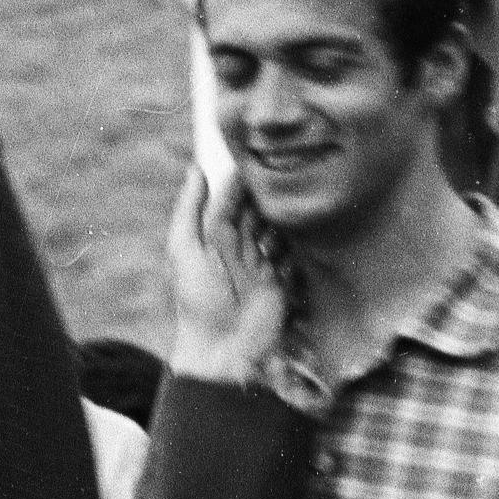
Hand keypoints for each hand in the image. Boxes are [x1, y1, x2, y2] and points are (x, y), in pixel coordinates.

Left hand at [158, 163, 291, 389]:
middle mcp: (239, 246)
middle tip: (289, 160)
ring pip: (278, 225)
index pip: (231, 197)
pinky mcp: (284, 278)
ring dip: (287, 210)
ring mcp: (264, 262)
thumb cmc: (199, 302)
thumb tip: (196, 168)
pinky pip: (295, 250)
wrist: (225, 351)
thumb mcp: (186, 252)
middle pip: (259, 208)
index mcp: (213, 237)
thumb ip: (189, 211)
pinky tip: (312, 217)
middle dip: (270, 189)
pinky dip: (301, 238)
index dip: (243, 177)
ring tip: (302, 182)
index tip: (258, 147)